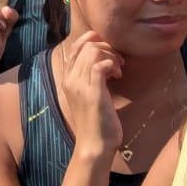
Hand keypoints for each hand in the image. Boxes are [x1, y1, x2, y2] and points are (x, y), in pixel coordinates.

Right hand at [56, 30, 123, 155]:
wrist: (94, 145)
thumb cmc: (95, 122)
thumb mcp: (89, 96)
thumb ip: (90, 79)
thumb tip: (102, 62)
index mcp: (67, 79)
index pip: (75, 47)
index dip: (92, 40)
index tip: (108, 47)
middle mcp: (70, 80)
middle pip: (86, 47)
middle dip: (106, 48)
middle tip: (118, 62)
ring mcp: (80, 86)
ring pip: (93, 53)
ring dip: (111, 56)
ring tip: (119, 70)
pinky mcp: (93, 93)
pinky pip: (100, 66)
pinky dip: (111, 64)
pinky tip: (117, 75)